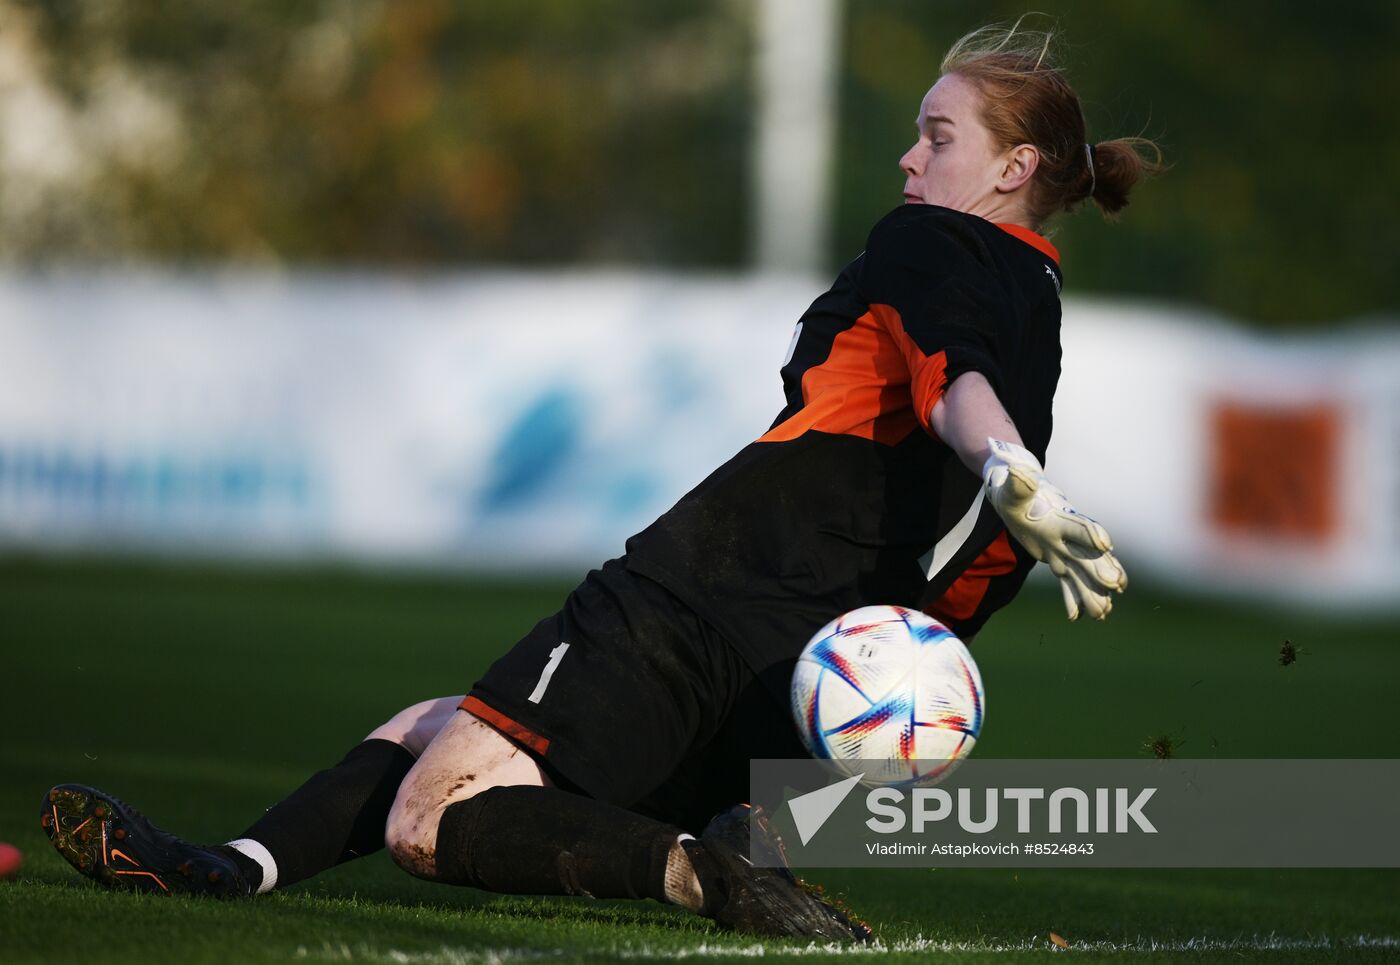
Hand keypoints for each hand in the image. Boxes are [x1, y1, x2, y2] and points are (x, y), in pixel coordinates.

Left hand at [982, 438, 1127, 620]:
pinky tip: (1079, 617)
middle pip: (1088, 555)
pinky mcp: (1057, 560)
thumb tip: (1019, 471)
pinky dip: (1073, 599)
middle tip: (1116, 586)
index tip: (1105, 544)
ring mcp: (1064, 550)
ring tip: (1103, 613)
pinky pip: (1067, 583)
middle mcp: (1067, 536)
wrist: (1017, 494)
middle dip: (1102, 570)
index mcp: (1058, 518)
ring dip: (1093, 592)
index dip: (1091, 534)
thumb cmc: (1013, 489)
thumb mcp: (1011, 487)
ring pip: (1082, 574)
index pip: (1078, 526)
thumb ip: (1018, 483)